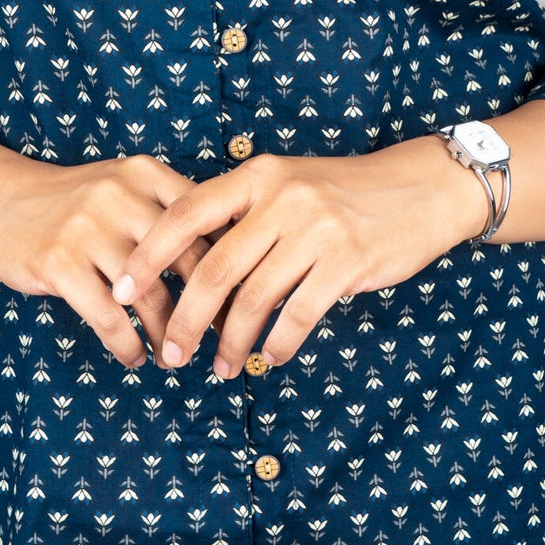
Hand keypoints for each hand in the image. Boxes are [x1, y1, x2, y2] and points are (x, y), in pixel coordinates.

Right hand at [0, 152, 233, 368]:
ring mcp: (88, 228)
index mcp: (146, 174)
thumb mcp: (122, 187)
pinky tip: (133, 357)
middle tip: (217, 341)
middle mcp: (121, 196)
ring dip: (168, 337)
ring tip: (172, 358)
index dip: (232, 269)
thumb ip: (168, 213)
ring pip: (150, 297)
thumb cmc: (73, 204)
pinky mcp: (58, 263)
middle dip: (208, 311)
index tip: (242, 303)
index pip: (208, 224)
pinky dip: (128, 346)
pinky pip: (109, 318)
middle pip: (188, 262)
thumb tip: (229, 264)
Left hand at [109, 137, 487, 376]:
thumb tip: (190, 264)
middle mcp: (281, 198)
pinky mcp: (346, 261)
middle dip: (185, 317)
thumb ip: (244, 215)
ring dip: (231, 341)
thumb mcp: (288, 185)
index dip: (150, 254)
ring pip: (254, 298)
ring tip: (218, 368)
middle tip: (169, 353)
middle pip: (214, 268)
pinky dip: (278, 344)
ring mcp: (315, 229)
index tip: (123, 289)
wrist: (422, 188)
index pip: (186, 213)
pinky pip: (299, 314)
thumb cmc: (346, 193)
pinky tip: (268, 360)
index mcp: (257, 176)